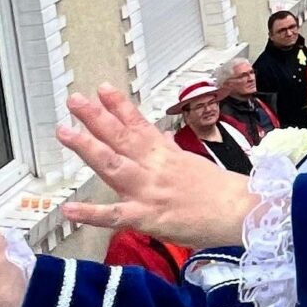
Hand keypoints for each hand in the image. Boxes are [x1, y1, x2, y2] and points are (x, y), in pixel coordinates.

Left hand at [56, 86, 252, 246]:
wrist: (240, 211)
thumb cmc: (219, 190)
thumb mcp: (192, 162)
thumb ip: (169, 149)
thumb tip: (157, 136)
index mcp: (165, 154)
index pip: (138, 124)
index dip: (119, 106)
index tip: (102, 89)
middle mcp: (154, 167)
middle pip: (121, 137)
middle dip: (96, 117)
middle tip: (75, 101)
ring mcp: (148, 190)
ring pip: (113, 165)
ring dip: (88, 147)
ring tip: (66, 132)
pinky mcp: (147, 217)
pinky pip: (115, 215)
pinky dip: (91, 214)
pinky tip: (69, 209)